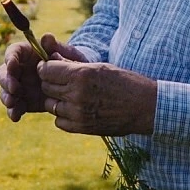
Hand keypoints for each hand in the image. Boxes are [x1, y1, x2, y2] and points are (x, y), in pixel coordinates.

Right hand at [0, 33, 86, 121]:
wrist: (78, 84)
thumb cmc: (72, 63)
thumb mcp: (68, 53)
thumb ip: (56, 47)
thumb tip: (46, 37)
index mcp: (28, 54)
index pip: (13, 52)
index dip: (10, 58)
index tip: (13, 65)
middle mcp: (21, 69)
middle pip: (4, 72)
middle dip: (6, 81)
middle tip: (15, 89)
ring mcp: (21, 86)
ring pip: (6, 90)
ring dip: (7, 97)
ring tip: (13, 103)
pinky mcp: (25, 102)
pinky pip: (15, 107)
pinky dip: (13, 111)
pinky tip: (16, 117)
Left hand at [37, 61, 156, 136]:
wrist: (144, 107)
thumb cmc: (124, 82)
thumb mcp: (99, 67)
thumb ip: (73, 66)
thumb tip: (51, 62)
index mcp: (81, 75)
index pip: (47, 70)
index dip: (45, 67)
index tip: (49, 68)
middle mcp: (77, 94)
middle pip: (46, 87)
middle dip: (50, 82)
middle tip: (60, 80)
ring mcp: (78, 113)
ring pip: (50, 105)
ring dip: (56, 99)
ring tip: (70, 95)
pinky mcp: (82, 128)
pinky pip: (59, 121)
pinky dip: (63, 115)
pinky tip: (74, 109)